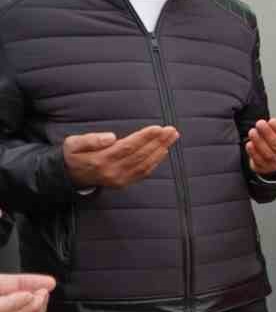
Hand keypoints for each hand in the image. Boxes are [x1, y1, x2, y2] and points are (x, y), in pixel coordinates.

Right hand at [63, 125, 180, 188]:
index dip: (144, 137)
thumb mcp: (73, 143)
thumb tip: (111, 137)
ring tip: (171, 138)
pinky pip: (143, 173)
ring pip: (145, 164)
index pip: (127, 147)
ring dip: (160, 150)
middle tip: (171, 130)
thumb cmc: (73, 155)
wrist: (69, 176)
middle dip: (158, 142)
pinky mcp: (123, 183)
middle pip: (140, 155)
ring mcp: (119, 179)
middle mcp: (112, 172)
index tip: (158, 128)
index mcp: (100, 160)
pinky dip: (155, 162)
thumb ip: (91, 139)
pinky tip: (163, 151)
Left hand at [245, 117, 275, 174]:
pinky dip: (253, 152)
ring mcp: (275, 162)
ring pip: (267, 153)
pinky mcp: (264, 167)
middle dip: (268, 133)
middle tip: (260, 123)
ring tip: (252, 131)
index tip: (272, 121)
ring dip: (259, 141)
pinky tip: (249, 144)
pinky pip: (258, 160)